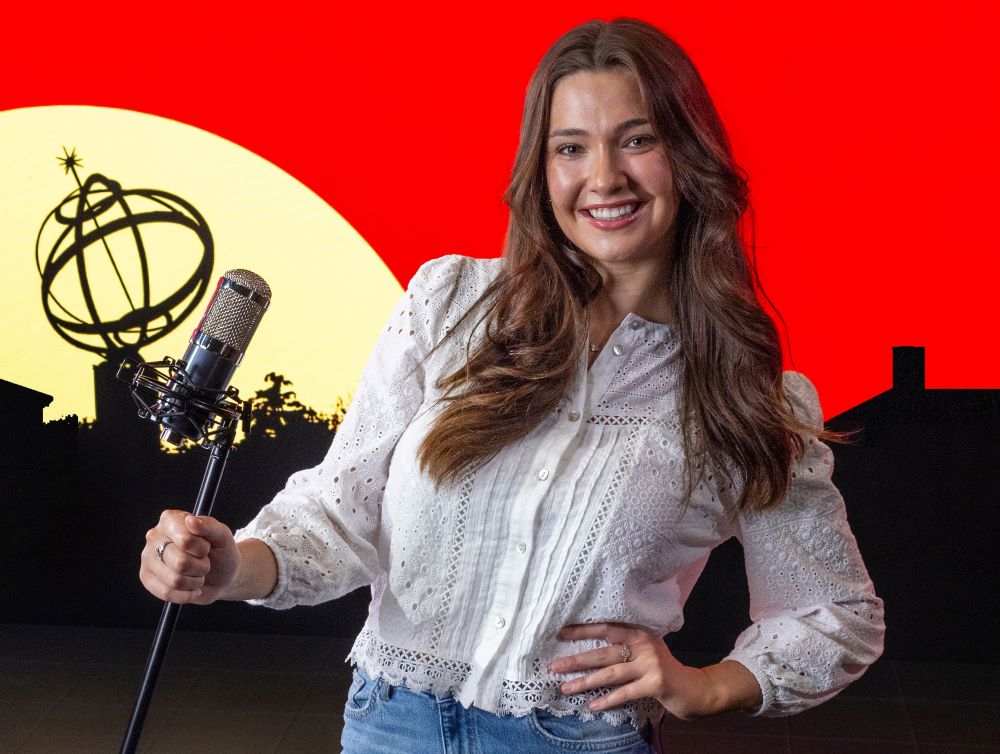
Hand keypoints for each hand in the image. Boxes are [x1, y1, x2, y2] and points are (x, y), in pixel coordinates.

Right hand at [139, 510, 239, 604]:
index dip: (202, 549)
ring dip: (195, 581)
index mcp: (170, 520)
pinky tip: (192, 587)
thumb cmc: (220, 551)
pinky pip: (167, 593)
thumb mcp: (222, 536)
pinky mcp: (147, 578)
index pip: (185, 540)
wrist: (221, 575)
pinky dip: (187, 594)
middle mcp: (154, 536)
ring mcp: (148, 558)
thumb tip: (190, 520)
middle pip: (180, 563)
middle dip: (201, 567)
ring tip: (198, 573)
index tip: (207, 547)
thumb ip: (209, 526)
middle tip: (204, 562)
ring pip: (174, 580)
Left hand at [549, 622, 718, 720]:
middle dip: (577, 660)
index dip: (583, 630)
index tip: (561, 633)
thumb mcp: (647, 651)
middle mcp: (644, 645)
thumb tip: (589, 650)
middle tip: (554, 666)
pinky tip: (592, 705)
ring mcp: (650, 664)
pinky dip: (607, 700)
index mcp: (639, 633)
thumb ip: (626, 646)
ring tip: (565, 688)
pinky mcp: (655, 683)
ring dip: (585, 681)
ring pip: (610, 673)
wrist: (695, 689)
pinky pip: (625, 693)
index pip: (606, 628)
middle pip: (603, 652)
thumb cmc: (664, 670)